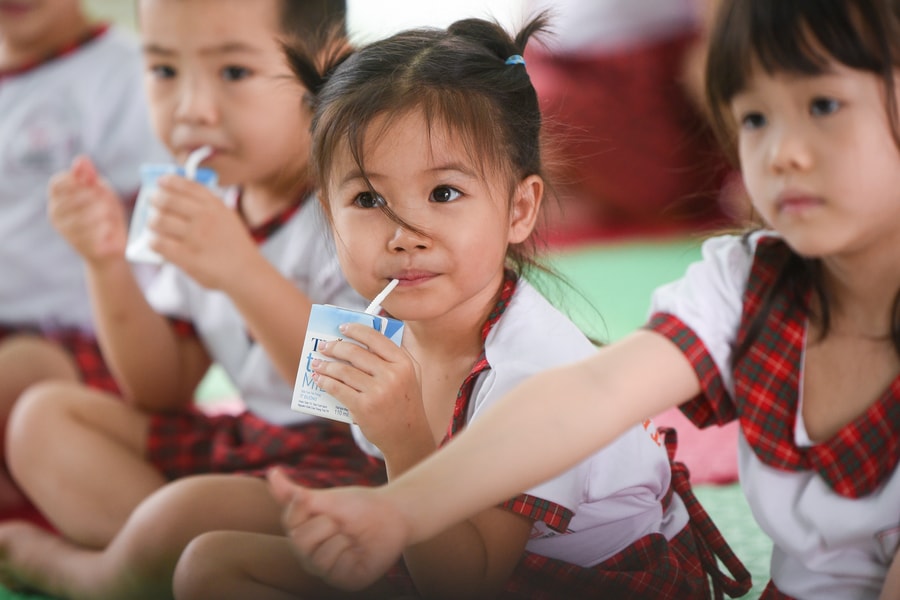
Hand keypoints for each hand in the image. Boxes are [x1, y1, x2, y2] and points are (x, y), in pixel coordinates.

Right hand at [48, 155, 128, 264]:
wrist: (112, 246)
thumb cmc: (105, 214)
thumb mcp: (102, 191)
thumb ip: (90, 176)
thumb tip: (81, 158)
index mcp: (58, 197)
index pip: (56, 183)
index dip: (76, 181)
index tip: (94, 183)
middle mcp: (55, 212)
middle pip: (69, 198)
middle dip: (93, 198)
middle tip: (107, 202)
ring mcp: (64, 229)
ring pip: (79, 216)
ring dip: (100, 213)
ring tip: (109, 215)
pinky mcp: (76, 244)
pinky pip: (89, 233)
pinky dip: (103, 228)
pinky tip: (108, 228)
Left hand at [149, 174, 257, 289]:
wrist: (246, 273)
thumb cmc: (234, 246)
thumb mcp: (227, 218)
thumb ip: (206, 206)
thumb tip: (175, 196)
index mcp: (215, 205)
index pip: (185, 185)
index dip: (168, 181)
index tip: (159, 182)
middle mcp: (204, 217)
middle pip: (166, 200)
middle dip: (155, 200)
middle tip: (152, 204)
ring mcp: (195, 237)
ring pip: (158, 221)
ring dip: (152, 222)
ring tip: (154, 225)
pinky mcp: (187, 257)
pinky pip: (158, 244)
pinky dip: (153, 242)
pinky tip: (155, 243)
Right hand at [267, 467, 408, 589]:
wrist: (392, 514)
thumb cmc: (357, 505)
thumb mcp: (324, 498)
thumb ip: (294, 493)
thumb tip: (270, 473)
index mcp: (302, 534)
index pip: (289, 522)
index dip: (304, 506)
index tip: (321, 500)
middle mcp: (310, 555)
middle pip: (300, 541)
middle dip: (326, 523)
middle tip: (343, 521)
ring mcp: (326, 570)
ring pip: (319, 558)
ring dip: (341, 538)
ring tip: (352, 536)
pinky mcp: (345, 581)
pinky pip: (336, 571)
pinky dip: (350, 554)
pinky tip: (359, 549)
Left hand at [313, 323, 428, 455]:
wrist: (408, 435)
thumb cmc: (405, 402)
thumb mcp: (410, 375)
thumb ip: (393, 357)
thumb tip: (362, 339)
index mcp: (403, 363)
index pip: (375, 338)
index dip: (355, 330)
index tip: (341, 328)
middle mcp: (391, 375)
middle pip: (355, 353)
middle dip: (334, 347)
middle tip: (324, 346)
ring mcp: (377, 392)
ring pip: (343, 371)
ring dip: (325, 365)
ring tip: (317, 363)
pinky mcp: (363, 408)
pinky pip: (338, 388)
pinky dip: (325, 381)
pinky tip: (319, 379)